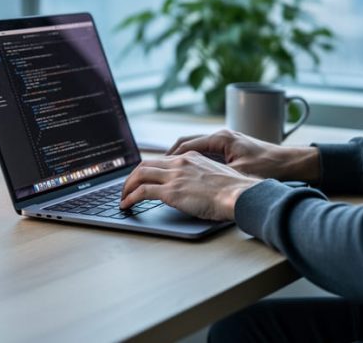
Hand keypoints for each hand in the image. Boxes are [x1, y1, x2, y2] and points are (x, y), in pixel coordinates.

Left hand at [120, 151, 262, 220]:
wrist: (239, 194)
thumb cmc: (234, 190)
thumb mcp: (216, 175)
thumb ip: (202, 176)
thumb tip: (197, 186)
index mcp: (190, 158)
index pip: (162, 160)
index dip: (148, 169)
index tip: (142, 178)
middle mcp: (180, 163)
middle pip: (146, 164)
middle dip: (132, 176)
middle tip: (127, 187)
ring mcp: (174, 176)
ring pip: (140, 175)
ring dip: (127, 186)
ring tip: (123, 197)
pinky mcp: (171, 192)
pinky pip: (142, 192)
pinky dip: (130, 197)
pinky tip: (126, 205)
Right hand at [167, 129, 320, 182]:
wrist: (293, 164)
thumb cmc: (268, 167)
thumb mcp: (238, 173)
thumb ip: (214, 175)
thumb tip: (193, 183)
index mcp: (220, 139)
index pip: (185, 145)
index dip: (169, 158)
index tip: (155, 168)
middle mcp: (221, 136)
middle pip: (186, 143)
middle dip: (170, 156)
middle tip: (155, 169)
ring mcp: (227, 142)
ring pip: (195, 148)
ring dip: (181, 158)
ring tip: (168, 172)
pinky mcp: (232, 149)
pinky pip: (206, 152)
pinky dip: (194, 161)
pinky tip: (190, 174)